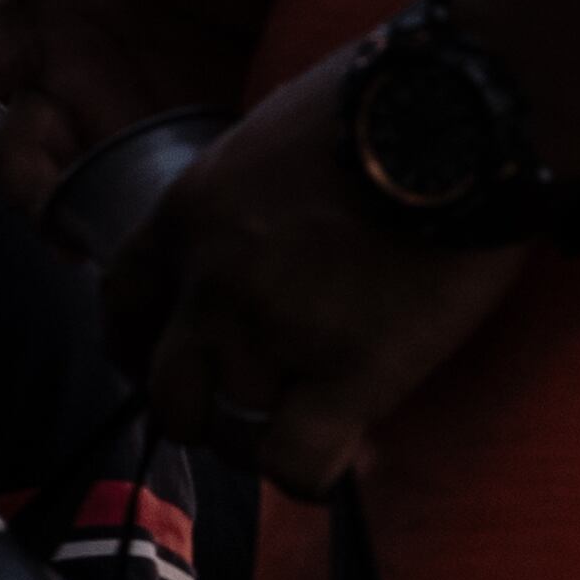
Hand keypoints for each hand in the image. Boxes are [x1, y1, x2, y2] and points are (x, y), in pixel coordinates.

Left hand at [105, 58, 529, 498]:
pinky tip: (352, 453)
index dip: (136, 345)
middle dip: (203, 410)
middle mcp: (212, 282)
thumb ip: (255, 199)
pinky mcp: (347, 375)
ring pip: (233, 430)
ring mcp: (274, 334)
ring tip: (325, 426)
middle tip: (256, 411)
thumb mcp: (277, 135)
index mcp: (189, 214)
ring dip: (273, 437)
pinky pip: (297, 466)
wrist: (456, 119)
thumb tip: (285, 233)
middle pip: (169, 389)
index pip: (123, 300)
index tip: (165, 362)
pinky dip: (314, 473)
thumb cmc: (385, 106)